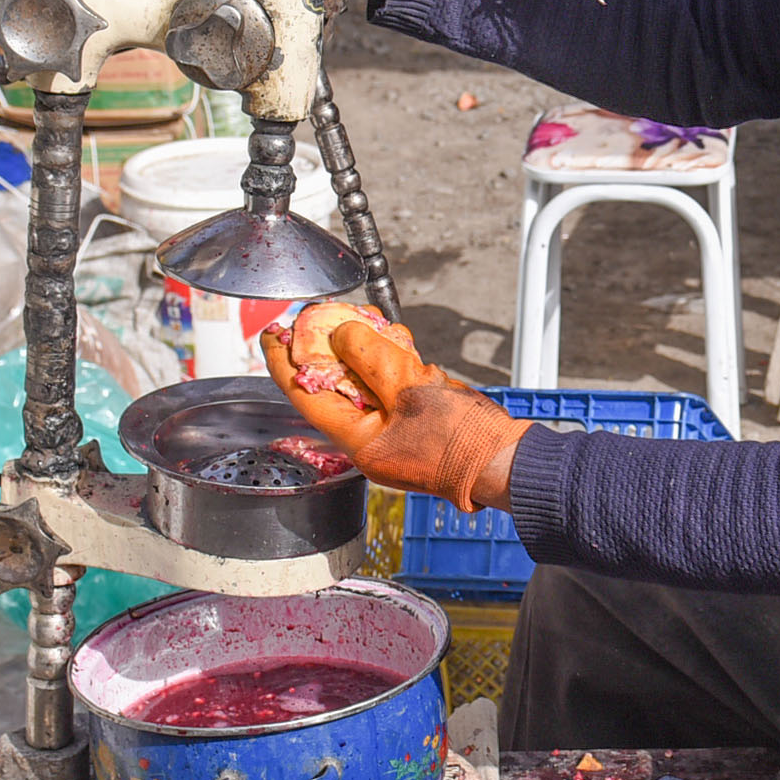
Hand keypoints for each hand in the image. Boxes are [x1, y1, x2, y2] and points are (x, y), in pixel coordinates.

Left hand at [262, 313, 524, 509]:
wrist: (507, 462)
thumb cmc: (462, 439)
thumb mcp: (412, 389)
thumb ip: (370, 359)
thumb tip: (340, 335)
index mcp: (358, 440)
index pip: (306, 395)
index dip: (284, 361)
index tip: (272, 331)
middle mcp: (369, 439)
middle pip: (335, 385)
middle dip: (336, 349)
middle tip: (334, 317)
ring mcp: (392, 433)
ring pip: (366, 383)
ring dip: (374, 354)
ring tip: (390, 338)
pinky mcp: (413, 424)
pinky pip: (392, 389)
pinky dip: (397, 366)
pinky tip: (410, 354)